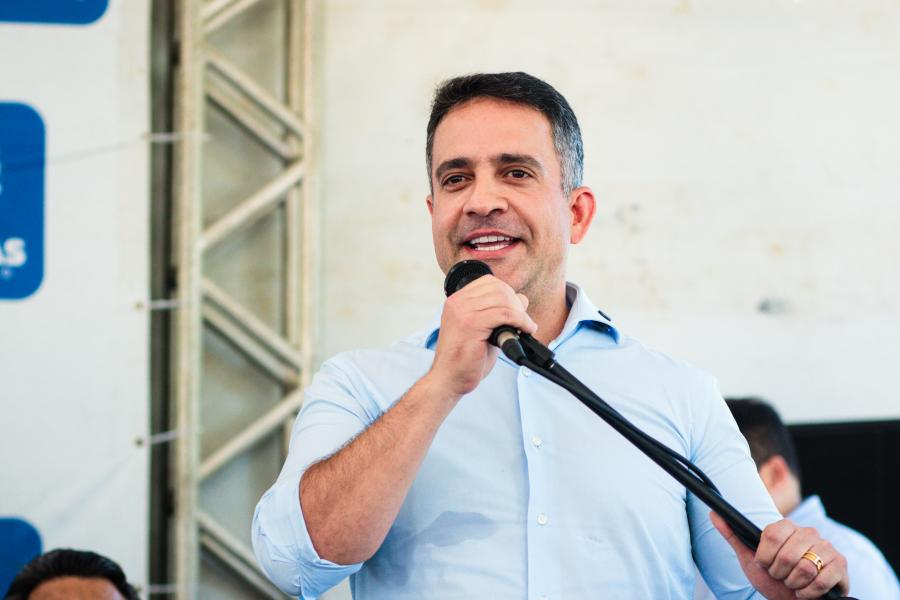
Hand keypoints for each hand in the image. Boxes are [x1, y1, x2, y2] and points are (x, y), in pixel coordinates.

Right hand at [429, 275, 535, 397]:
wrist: (449, 379)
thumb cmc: (465, 359)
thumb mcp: (483, 330)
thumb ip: (499, 313)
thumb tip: (522, 299)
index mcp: (457, 301)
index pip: (489, 282)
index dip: (508, 293)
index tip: (516, 310)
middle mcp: (457, 302)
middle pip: (498, 288)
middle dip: (516, 303)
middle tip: (524, 320)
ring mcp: (462, 311)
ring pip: (503, 298)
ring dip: (521, 312)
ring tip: (526, 326)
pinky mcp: (471, 324)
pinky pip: (504, 314)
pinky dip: (521, 320)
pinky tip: (525, 329)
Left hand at [710, 512, 849, 598]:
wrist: (794, 599)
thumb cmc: (773, 578)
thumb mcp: (750, 559)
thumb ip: (733, 535)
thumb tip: (713, 513)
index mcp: (787, 527)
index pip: (770, 535)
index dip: (765, 557)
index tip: (765, 564)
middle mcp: (809, 533)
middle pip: (787, 555)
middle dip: (779, 574)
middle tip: (780, 577)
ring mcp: (827, 548)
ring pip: (805, 568)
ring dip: (794, 584)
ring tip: (793, 584)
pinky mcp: (840, 565)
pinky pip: (823, 580)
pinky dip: (809, 592)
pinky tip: (806, 592)